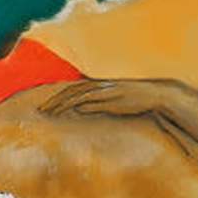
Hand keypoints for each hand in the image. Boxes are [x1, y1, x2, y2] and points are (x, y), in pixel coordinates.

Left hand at [48, 78, 187, 120]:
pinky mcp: (112, 95)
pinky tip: (69, 110)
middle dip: (54, 100)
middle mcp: (99, 85)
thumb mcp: (111, 103)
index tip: (44, 107)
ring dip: (62, 103)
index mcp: (98, 86)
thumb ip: (95, 105)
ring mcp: (105, 89)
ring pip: (77, 94)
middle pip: (70, 90)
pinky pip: (91, 99)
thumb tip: (79, 109)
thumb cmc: (135, 101)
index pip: (72, 90)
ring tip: (48, 112)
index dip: (57, 97)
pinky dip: (79, 104)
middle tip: (39, 110)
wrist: (157, 96)